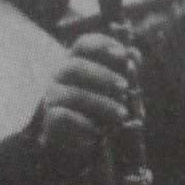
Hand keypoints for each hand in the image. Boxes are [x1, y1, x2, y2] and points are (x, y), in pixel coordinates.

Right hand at [39, 33, 136, 155]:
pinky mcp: (50, 118)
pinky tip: (99, 131)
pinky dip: (83, 123)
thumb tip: (134, 54)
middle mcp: (61, 75)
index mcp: (77, 61)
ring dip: (102, 104)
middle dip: (104, 75)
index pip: (84, 44)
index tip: (122, 53)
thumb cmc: (98, 107)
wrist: (75, 139)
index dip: (102, 45)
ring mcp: (53, 95)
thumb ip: (124, 71)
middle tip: (125, 87)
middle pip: (77, 66)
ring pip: (74, 94)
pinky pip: (63, 116)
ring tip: (122, 114)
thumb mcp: (115, 88)